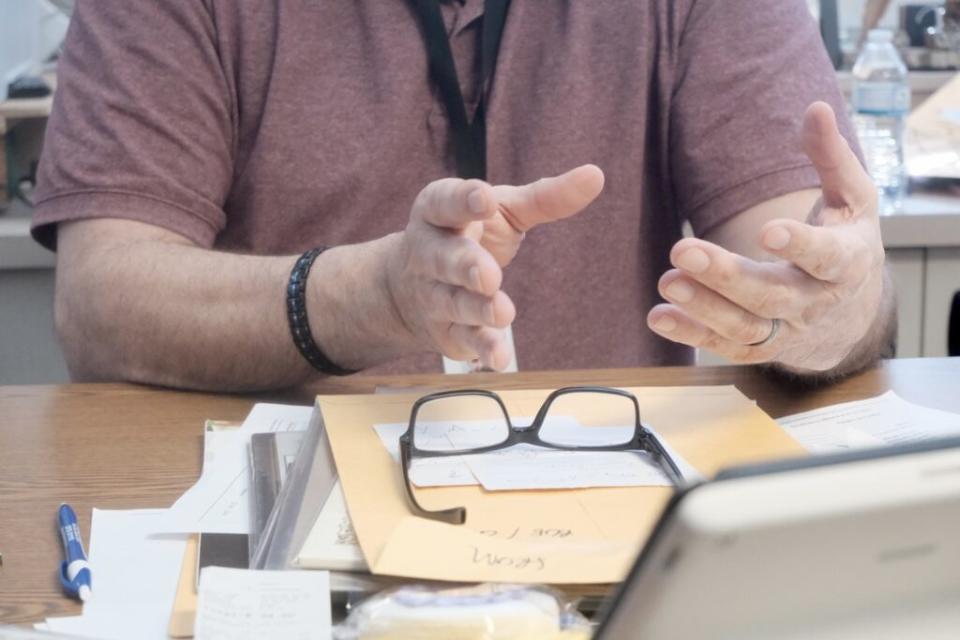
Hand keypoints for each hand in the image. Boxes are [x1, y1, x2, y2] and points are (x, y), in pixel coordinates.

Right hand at [387, 164, 604, 369]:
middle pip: (443, 257)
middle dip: (465, 265)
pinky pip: (462, 340)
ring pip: (452, 302)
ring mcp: (434, 294)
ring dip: (476, 309)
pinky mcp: (445, 331)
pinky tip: (500, 358)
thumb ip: (545, 197)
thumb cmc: (468, 234)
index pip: (444, 202)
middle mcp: (429, 253)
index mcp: (439, 212)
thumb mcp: (502, 210)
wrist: (407, 288)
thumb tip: (594, 175)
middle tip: (489, 274)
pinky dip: (481, 348)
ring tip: (503, 313)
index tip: (484, 198)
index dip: (462, 200)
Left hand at [648, 102, 885, 370]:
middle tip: (682, 251)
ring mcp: (786, 330)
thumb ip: (831, 157)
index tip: (767, 229)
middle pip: (771, 296)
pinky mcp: (759, 348)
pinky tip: (659, 316)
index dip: (801, 245)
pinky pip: (724, 348)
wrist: (847, 314)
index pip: (825, 256)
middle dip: (726, 276)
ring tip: (666, 281)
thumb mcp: (852, 199)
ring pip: (744, 328)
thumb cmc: (845, 240)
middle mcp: (814, 302)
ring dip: (703, 308)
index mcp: (846, 262)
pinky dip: (691, 335)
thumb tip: (816, 108)